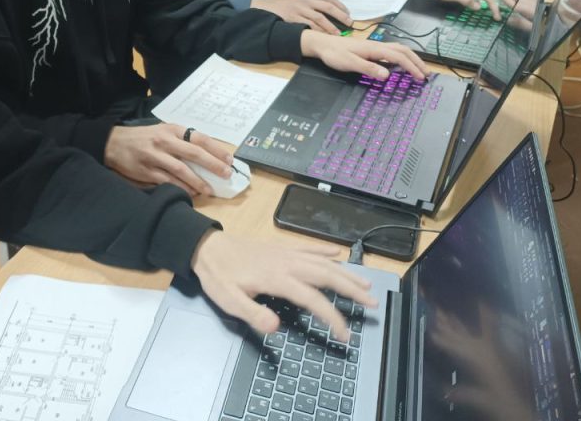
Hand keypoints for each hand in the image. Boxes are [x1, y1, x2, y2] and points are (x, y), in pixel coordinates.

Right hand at [104, 123, 232, 196]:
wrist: (114, 143)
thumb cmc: (144, 137)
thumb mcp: (163, 131)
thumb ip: (182, 140)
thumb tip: (208, 155)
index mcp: (172, 129)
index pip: (199, 138)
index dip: (216, 149)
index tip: (229, 159)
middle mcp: (164, 141)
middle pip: (193, 153)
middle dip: (212, 165)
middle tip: (226, 174)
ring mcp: (155, 157)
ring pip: (181, 170)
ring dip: (198, 181)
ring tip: (210, 190)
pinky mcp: (146, 171)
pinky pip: (167, 182)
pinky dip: (180, 188)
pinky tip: (190, 193)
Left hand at [191, 231, 376, 336]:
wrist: (207, 246)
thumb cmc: (218, 276)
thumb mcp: (229, 300)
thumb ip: (253, 314)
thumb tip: (276, 327)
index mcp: (278, 278)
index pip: (314, 299)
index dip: (332, 317)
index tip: (345, 333)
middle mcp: (288, 263)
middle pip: (327, 276)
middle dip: (352, 290)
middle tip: (373, 303)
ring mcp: (286, 253)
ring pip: (323, 262)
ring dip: (346, 273)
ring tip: (366, 284)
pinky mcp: (281, 248)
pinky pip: (309, 247)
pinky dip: (325, 251)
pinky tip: (339, 254)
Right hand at [251, 0, 351, 33]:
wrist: (267, 8)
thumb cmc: (284, 4)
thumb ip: (312, 2)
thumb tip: (329, 10)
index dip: (340, 6)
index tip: (348, 14)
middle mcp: (306, 0)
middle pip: (328, 7)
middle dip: (341, 15)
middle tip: (349, 23)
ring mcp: (300, 9)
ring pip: (320, 17)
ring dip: (331, 26)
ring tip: (338, 33)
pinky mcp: (294, 18)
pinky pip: (310, 25)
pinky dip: (318, 31)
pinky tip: (324, 36)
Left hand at [301, 30, 428, 79]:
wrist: (322, 44)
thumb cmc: (334, 54)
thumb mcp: (349, 63)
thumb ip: (368, 69)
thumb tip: (387, 75)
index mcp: (374, 49)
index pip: (399, 57)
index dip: (411, 67)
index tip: (420, 77)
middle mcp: (377, 46)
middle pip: (403, 51)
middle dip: (417, 62)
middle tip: (427, 74)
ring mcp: (374, 47)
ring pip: (399, 50)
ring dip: (411, 59)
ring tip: (419, 69)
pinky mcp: (371, 49)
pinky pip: (391, 52)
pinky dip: (402, 58)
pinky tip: (401, 65)